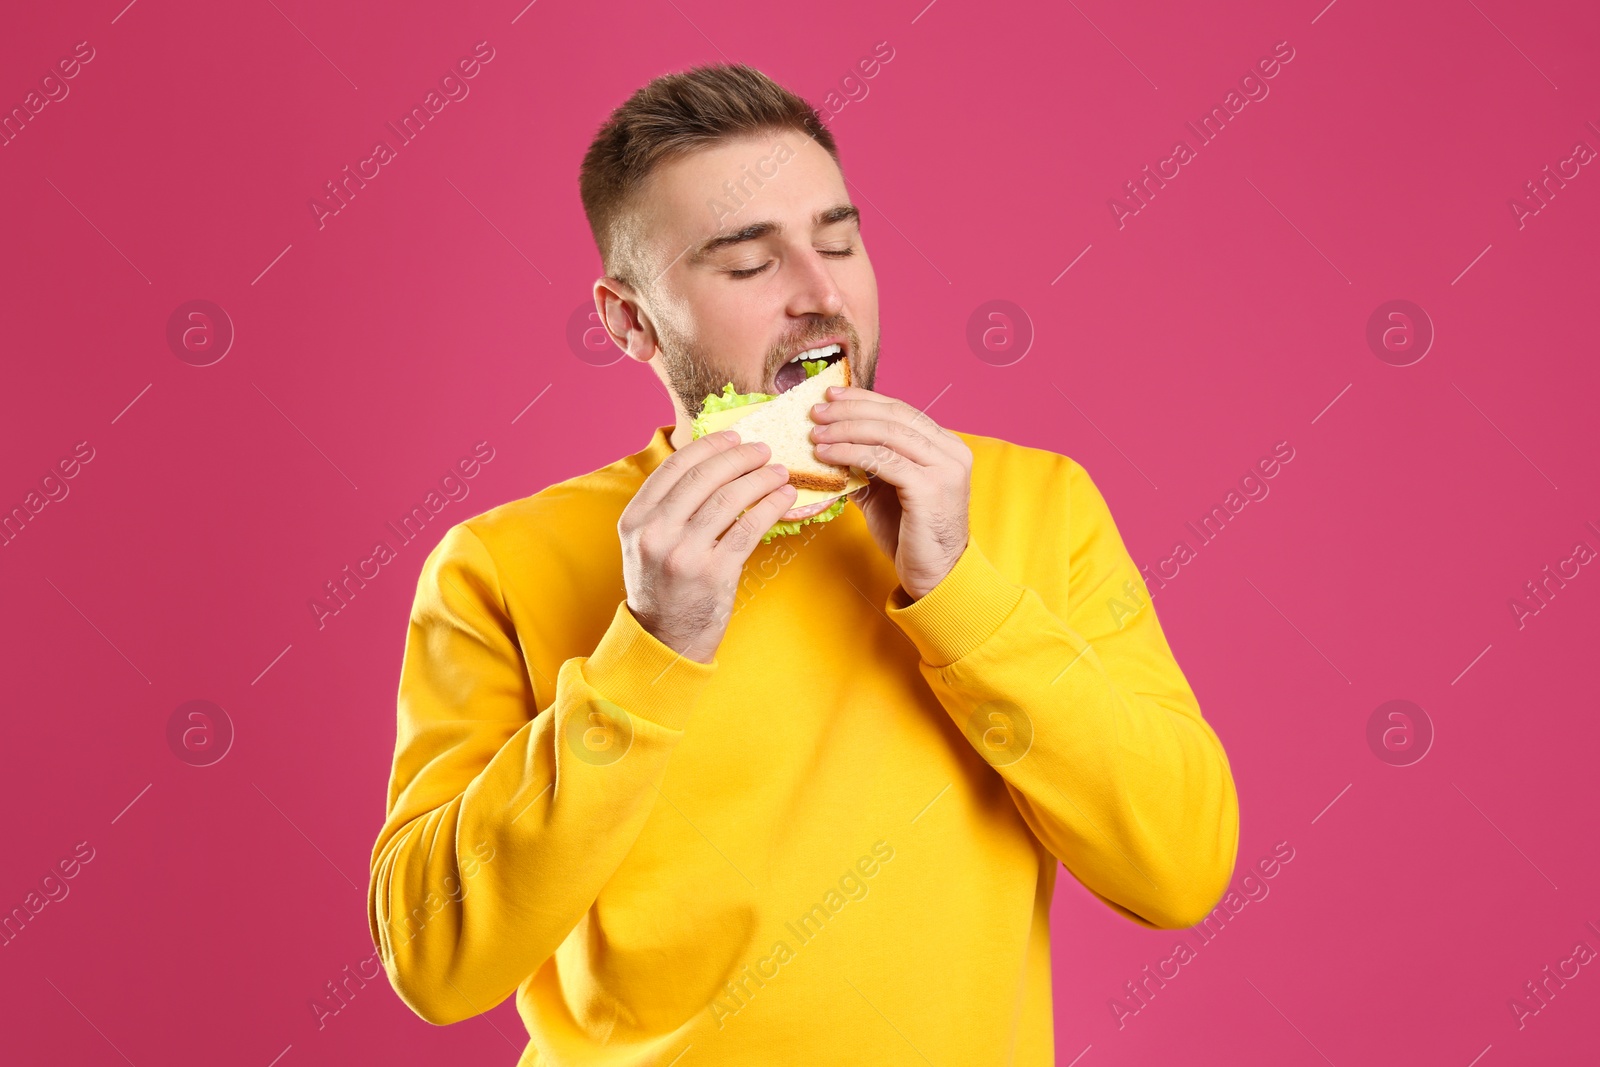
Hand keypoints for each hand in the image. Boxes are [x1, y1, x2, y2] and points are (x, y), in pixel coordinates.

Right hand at [619, 430, 796, 662]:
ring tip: (779, 472)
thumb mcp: (647, 541)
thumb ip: (667, 506)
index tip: (734, 436)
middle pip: (705, 477)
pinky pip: (749, 528)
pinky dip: (770, 506)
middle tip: (763, 450)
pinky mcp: (713, 573)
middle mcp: (655, 532)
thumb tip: (713, 461)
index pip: (675, 466)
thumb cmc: (663, 585)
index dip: (709, 446)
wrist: (665, 637)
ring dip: (761, 479)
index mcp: (636, 518)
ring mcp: (684, 553)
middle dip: (740, 457)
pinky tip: (784, 497)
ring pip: (730, 499)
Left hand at [809, 385, 971, 599]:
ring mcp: (944, 469)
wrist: (934, 576)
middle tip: (817, 411)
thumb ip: (867, 465)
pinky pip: (882, 461)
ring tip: (816, 435)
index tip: (832, 395)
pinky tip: (827, 455)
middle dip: (850, 411)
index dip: (864, 399)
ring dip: (845, 431)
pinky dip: (851, 453)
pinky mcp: (930, 488)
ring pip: (887, 435)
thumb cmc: (909, 535)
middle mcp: (951, 451)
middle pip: (894, 417)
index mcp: (945, 445)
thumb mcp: (885, 491)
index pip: (901, 410)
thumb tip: (828, 443)